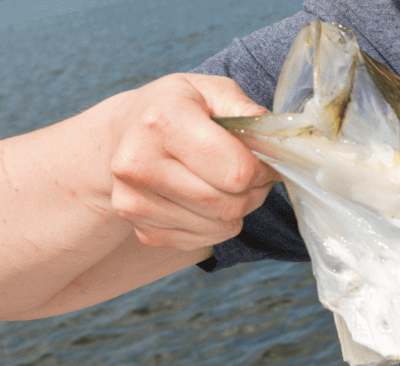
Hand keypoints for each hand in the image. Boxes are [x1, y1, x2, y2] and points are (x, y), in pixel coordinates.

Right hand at [106, 73, 277, 249]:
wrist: (121, 133)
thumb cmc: (174, 108)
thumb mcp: (210, 90)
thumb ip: (247, 111)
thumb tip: (278, 141)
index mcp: (162, 122)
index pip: (235, 170)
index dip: (262, 169)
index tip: (264, 160)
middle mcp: (139, 164)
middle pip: (228, 204)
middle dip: (254, 192)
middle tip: (253, 176)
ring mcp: (134, 201)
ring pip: (219, 226)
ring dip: (238, 210)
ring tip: (228, 184)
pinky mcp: (140, 228)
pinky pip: (201, 240)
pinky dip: (216, 225)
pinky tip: (206, 200)